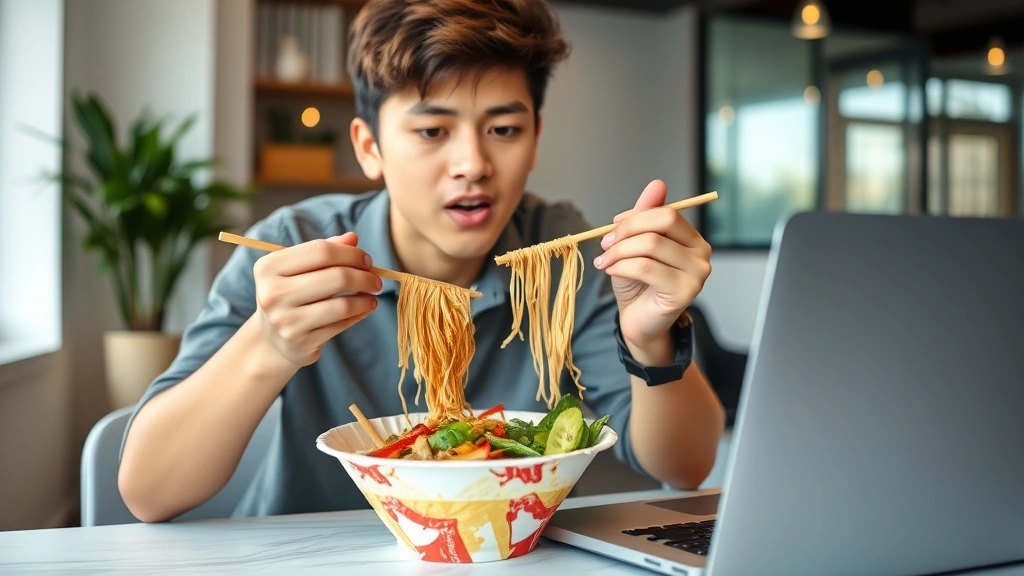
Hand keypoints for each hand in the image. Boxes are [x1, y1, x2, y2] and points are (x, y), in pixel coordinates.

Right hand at [253, 232, 380, 367]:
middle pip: (336, 277)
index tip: (367, 259)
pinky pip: (341, 324)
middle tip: (376, 279)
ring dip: (366, 298)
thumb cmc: (291, 295)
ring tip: (373, 295)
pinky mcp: (301, 342)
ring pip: (342, 305)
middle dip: (364, 276)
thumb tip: (352, 238)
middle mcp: (272, 294)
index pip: (321, 251)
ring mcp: (285, 321)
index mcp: (269, 267)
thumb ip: (323, 251)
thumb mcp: (298, 269)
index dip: (350, 253)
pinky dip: (359, 313)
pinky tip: (365, 308)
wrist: (273, 340)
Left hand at [593, 180, 711, 356]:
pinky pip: (646, 267)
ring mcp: (698, 274)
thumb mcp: (636, 244)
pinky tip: (612, 272)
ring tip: (605, 262)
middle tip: (606, 245)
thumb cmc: (637, 283)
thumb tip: (658, 184)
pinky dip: (622, 266)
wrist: (637, 321)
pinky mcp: (685, 292)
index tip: (613, 229)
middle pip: (661, 224)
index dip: (635, 217)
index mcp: (692, 238)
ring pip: (650, 246)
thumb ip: (646, 215)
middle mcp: (702, 253)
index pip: (667, 213)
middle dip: (626, 231)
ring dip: (619, 252)